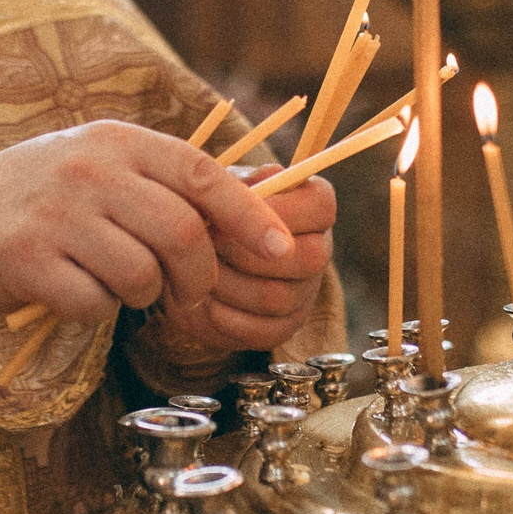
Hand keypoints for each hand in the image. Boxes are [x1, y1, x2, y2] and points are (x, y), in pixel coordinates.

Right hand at [0, 121, 300, 326]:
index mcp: (117, 140)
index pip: (201, 174)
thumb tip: (254, 208)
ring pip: (141, 277)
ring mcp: (56, 217)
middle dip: (198, 277)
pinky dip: (98, 310)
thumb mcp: (103, 164)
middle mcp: (88, 171)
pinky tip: (78, 290)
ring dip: (142, 296)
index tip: (279, 248)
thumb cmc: (49, 197)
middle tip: (188, 293)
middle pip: (181, 235)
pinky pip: (96, 305)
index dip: (247, 216)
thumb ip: (166, 181)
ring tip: (118, 282)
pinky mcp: (27, 262)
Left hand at [148, 166, 336, 358]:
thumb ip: (238, 182)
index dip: (276, 212)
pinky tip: (201, 298)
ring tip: (196, 269)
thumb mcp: (220, 183)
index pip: (320, 206)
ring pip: (277, 296)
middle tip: (205, 243)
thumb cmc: (212, 209)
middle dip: (245, 251)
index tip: (228, 211)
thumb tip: (257, 186)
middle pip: (308, 258)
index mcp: (313, 206)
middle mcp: (319, 250)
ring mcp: (304, 292)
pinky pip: (261, 331)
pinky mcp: (283, 327)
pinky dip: (223, 316)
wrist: (191, 256)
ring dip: (228, 284)